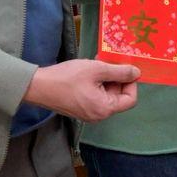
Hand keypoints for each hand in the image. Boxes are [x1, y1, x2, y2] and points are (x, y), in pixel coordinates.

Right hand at [24, 59, 140, 121]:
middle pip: (118, 96)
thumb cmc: (67, 78)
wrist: (38, 86)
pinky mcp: (80, 108)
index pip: (130, 99)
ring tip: (97, 63)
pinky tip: (89, 70)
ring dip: (106, 78)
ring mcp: (88, 113)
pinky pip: (96, 95)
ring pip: (106, 94)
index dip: (131, 83)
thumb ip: (119, 72)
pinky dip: (96, 83)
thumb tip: (137, 73)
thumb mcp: (97, 69)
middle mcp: (98, 115)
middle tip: (108, 61)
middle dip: (116, 78)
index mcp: (105, 109)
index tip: (124, 68)